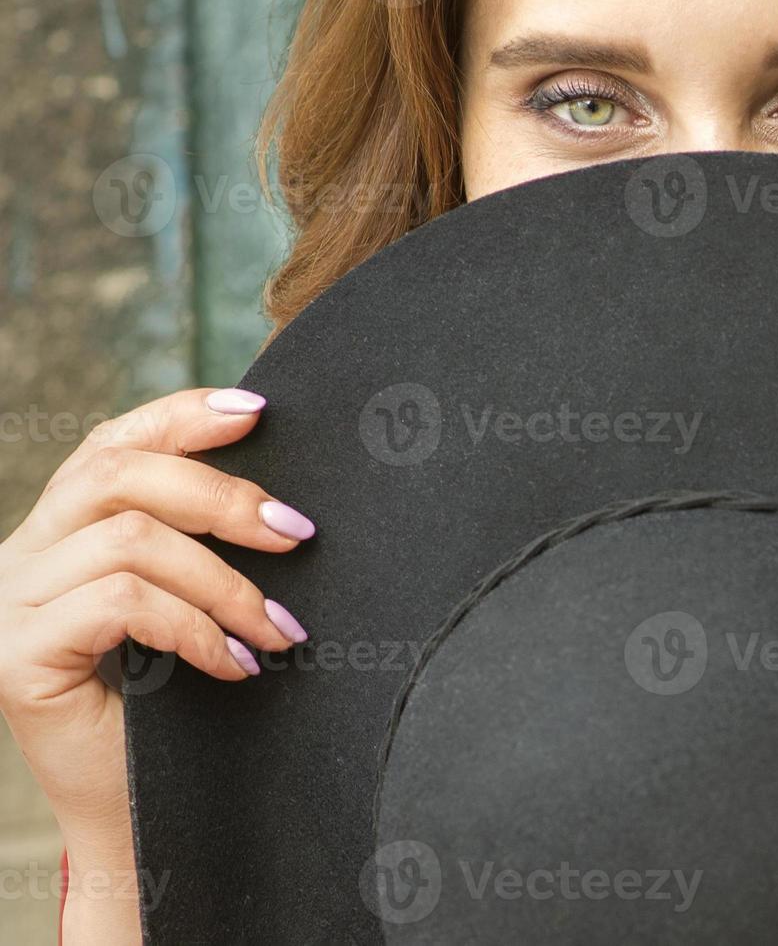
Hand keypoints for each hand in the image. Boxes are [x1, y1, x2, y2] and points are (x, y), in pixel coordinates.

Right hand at [0, 388, 314, 943]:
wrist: (136, 818)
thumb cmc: (176, 710)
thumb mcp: (188, 607)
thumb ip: (196, 544)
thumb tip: (279, 491)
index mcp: (61, 532)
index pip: (110, 444)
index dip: (180, 416)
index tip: (257, 411)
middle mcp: (21, 556)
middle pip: (117, 475)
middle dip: (222, 495)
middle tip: (298, 532)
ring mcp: (10, 605)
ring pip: (130, 541)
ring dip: (226, 583)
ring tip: (281, 630)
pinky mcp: (17, 657)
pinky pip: (122, 603)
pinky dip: (196, 629)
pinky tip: (238, 665)